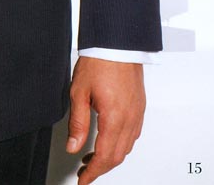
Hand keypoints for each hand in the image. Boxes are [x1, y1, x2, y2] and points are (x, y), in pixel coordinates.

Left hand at [66, 57, 145, 183]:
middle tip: (85, 171)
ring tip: (93, 158)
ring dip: (111, 157)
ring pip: (127, 147)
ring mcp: (137, 114)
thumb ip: (78, 122)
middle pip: (117, 156)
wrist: (117, 43)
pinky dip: (121, 145)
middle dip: (101, 168)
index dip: (93, 172)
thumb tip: (73, 146)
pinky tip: (109, 141)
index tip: (83, 180)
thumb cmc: (99, 62)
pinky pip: (133, 135)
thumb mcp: (79, 92)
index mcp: (114, 118)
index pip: (104, 157)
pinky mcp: (140, 107)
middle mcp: (129, 119)